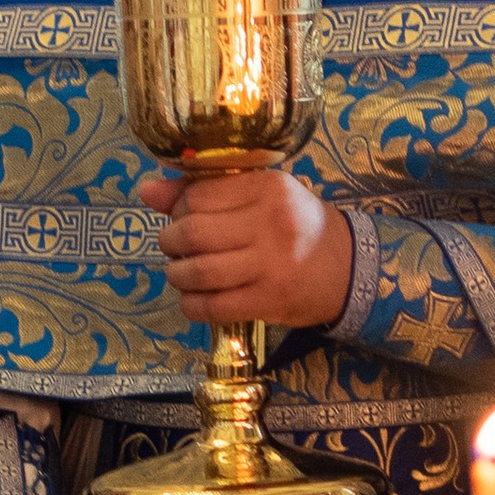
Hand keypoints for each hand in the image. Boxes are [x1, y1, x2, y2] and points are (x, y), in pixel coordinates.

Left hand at [144, 168, 352, 328]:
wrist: (348, 268)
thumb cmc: (296, 225)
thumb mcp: (259, 195)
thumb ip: (202, 191)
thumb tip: (146, 191)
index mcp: (267, 187)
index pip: (197, 195)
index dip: (178, 210)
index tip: (183, 218)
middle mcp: (270, 222)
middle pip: (192, 233)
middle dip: (169, 243)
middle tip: (174, 248)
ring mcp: (271, 264)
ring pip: (198, 272)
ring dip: (177, 275)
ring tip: (182, 273)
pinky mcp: (270, 300)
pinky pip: (212, 307)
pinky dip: (192, 305)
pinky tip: (194, 298)